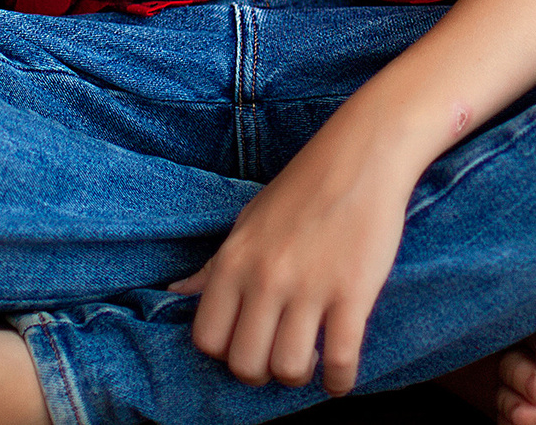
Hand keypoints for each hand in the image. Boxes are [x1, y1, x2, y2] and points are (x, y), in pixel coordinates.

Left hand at [169, 125, 412, 395]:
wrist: (362, 155)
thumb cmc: (302, 187)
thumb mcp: (247, 221)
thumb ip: (214, 266)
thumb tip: (174, 294)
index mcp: (234, 260)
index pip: (208, 339)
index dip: (226, 353)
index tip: (247, 346)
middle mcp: (265, 278)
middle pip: (246, 364)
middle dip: (262, 373)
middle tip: (279, 358)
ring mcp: (309, 287)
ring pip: (289, 368)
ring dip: (300, 376)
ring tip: (312, 360)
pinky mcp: (353, 293)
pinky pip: (341, 360)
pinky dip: (340, 381)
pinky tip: (341, 376)